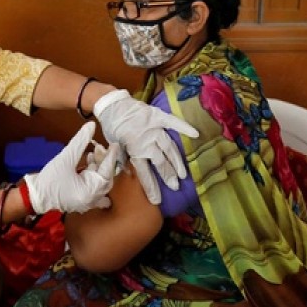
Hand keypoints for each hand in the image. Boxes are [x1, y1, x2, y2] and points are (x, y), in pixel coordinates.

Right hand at [25, 121, 119, 213]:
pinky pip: (94, 188)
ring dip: (98, 168)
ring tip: (91, 155)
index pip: (107, 171)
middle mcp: (92, 199)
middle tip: (100, 149)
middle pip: (106, 178)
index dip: (111, 156)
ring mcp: (87, 202)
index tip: (114, 145)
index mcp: (91, 191)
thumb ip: (80, 141)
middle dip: (104, 162)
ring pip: (101, 183)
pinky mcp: (82, 201)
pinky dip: (93, 176)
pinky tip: (88, 164)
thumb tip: (91, 126)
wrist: (35, 196)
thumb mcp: (66, 158)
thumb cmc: (49, 180)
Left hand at [93, 89, 198, 203]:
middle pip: (160, 162)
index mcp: (133, 150)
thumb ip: (124, 160)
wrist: (111, 105)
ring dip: (176, 161)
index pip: (144, 173)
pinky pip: (173, 122)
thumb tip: (131, 175)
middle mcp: (145, 141)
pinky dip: (184, 127)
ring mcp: (153, 129)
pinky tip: (195, 134)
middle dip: (168, 176)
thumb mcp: (114, 146)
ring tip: (183, 173)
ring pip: (168, 147)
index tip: (157, 200)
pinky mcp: (157, 116)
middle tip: (176, 186)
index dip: (151, 187)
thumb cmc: (112, 127)